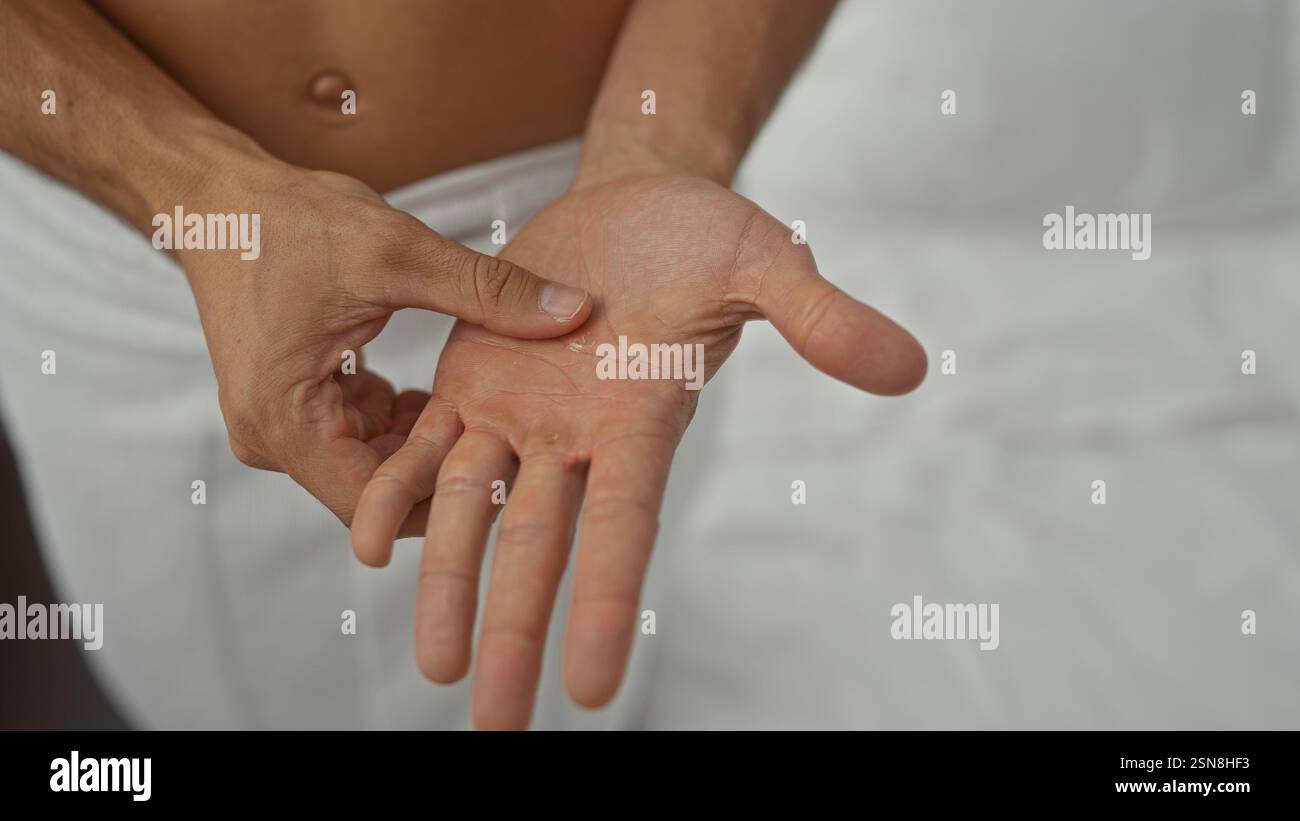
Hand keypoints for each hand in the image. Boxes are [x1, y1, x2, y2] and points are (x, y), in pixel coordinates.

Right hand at [180, 163, 591, 527]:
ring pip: (376, 463)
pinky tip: (444, 386)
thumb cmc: (290, 219)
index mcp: (285, 421)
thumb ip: (488, 290)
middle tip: (523, 437)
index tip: (514, 471)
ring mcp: (282, 428)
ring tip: (495, 408)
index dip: (447, 496)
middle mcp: (275, 439)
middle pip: (379, 488)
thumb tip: (575, 311)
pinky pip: (363, 435)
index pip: (376, 504)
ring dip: (430, 437)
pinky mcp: (297, 408)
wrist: (221, 197)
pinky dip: (404, 416)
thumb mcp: (399, 251)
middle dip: (448, 464)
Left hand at [351, 174, 925, 727]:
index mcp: (642, 421)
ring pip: (474, 512)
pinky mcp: (473, 380)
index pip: (626, 528)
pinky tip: (368, 545)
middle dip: (516, 634)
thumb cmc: (709, 237)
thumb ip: (820, 318)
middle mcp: (577, 437)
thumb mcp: (767, 263)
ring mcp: (520, 414)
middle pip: (541, 549)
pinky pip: (424, 446)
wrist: (635, 203)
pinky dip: (398, 492)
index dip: (609, 604)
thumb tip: (909, 368)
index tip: (595, 689)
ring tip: (435, 667)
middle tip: (495, 726)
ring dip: (449, 587)